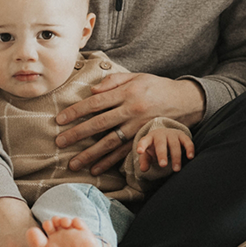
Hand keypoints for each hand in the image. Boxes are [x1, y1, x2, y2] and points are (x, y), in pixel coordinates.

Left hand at [55, 73, 204, 174]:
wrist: (186, 100)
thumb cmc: (157, 86)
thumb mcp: (137, 77)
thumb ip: (113, 82)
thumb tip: (91, 92)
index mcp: (127, 93)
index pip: (96, 103)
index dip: (76, 111)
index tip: (60, 119)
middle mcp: (132, 110)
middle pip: (99, 124)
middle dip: (77, 134)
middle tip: (59, 142)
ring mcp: (139, 127)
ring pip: (110, 142)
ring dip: (90, 154)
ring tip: (74, 164)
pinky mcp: (145, 138)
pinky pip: (125, 152)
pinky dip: (110, 162)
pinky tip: (97, 169)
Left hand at [135, 127, 194, 174]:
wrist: (166, 135)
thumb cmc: (155, 148)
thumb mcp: (148, 153)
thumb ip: (144, 161)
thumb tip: (143, 169)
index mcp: (149, 138)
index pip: (144, 141)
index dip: (141, 146)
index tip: (139, 151)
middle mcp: (161, 134)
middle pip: (161, 144)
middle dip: (162, 154)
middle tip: (163, 165)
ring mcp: (172, 134)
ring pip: (174, 144)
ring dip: (176, 157)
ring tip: (176, 169)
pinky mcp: (183, 136)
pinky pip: (187, 141)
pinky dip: (189, 149)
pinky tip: (190, 157)